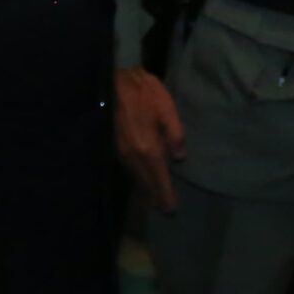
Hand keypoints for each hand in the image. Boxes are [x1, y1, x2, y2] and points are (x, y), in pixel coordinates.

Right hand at [112, 65, 185, 212]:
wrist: (114, 83)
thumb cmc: (144, 93)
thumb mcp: (167, 109)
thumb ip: (175, 135)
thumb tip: (179, 157)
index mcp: (148, 149)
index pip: (159, 179)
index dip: (165, 195)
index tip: (171, 210)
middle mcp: (133, 157)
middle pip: (145, 182)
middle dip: (154, 196)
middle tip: (164, 208)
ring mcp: (121, 152)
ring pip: (135, 177)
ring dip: (145, 188)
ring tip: (154, 197)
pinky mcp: (115, 146)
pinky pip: (128, 168)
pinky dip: (136, 176)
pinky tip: (141, 177)